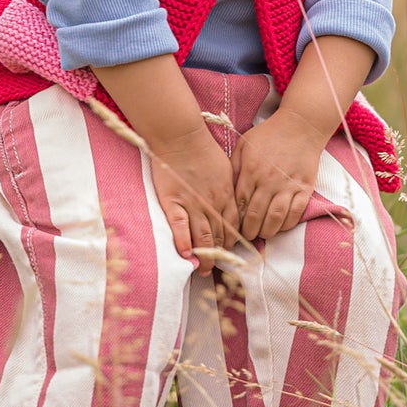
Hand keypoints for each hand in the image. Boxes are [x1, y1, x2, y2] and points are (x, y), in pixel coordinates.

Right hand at [149, 131, 239, 273]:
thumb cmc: (202, 148)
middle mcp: (212, 202)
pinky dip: (183, 242)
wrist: (180, 136)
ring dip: (205, 255)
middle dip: (220, 254)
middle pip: (220, 235)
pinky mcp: (173, 202)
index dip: (232, 241)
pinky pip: (180, 227)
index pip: (234, 225)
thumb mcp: (225, 167)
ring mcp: (192, 203)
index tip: (230, 251)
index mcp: (226, 194)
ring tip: (203, 269)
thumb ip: (229, 187)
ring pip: (203, 236)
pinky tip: (185, 255)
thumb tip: (231, 200)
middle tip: (217, 267)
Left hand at [232, 110, 326, 242]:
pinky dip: (288, 224)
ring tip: (262, 234)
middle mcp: (268, 180)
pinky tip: (281, 226)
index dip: (235, 220)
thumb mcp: (244, 145)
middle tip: (246, 237)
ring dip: (267, 231)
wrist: (300, 126)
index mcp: (251, 170)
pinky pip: (296, 212)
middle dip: (249, 231)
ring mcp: (288, 185)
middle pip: (256, 215)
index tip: (233, 228)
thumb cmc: (269, 134)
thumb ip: (234, 166)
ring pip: (276, 217)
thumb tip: (227, 189)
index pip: (240, 203)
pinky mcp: (304, 187)